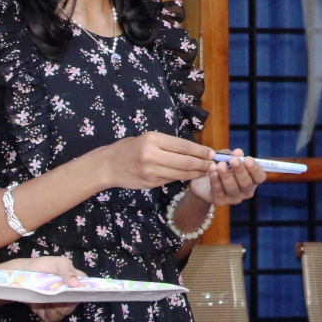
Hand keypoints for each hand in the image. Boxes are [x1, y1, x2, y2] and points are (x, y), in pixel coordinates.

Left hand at [0, 255, 84, 321]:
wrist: (19, 277)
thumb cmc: (40, 266)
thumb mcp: (56, 262)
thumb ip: (67, 270)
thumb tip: (76, 284)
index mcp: (75, 280)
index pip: (86, 289)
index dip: (80, 294)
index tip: (71, 296)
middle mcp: (69, 293)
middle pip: (74, 304)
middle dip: (64, 304)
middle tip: (53, 299)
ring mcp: (58, 303)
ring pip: (63, 313)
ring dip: (54, 310)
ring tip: (44, 302)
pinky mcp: (48, 311)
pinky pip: (52, 318)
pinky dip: (46, 315)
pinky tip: (40, 308)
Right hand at [95, 133, 213, 191]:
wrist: (108, 165)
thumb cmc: (131, 147)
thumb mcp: (148, 139)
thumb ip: (169, 144)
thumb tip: (195, 150)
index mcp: (153, 139)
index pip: (183, 146)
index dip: (200, 150)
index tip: (212, 153)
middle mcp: (152, 155)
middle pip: (185, 161)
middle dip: (202, 164)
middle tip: (213, 165)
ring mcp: (150, 171)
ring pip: (180, 173)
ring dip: (196, 173)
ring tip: (207, 171)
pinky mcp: (150, 183)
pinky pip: (172, 180)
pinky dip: (184, 178)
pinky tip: (192, 176)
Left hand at [188, 149, 265, 206]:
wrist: (204, 182)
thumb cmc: (222, 168)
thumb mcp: (227, 159)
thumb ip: (233, 156)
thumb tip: (238, 152)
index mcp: (252, 180)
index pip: (259, 177)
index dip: (255, 169)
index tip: (248, 159)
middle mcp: (245, 191)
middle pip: (246, 183)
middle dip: (240, 171)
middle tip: (233, 160)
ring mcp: (233, 198)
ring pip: (232, 188)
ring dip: (226, 175)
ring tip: (220, 165)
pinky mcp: (220, 200)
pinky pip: (218, 190)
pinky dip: (215, 180)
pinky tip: (212, 172)